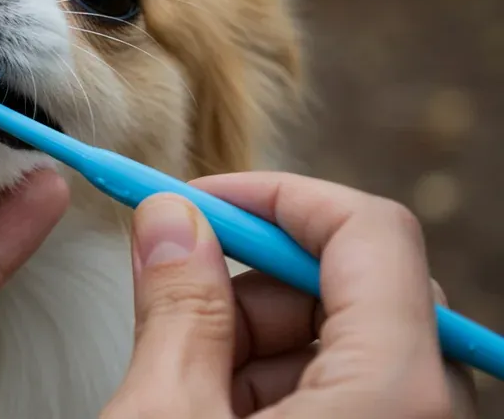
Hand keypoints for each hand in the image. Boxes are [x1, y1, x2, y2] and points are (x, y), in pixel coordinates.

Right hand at [101, 172, 476, 417]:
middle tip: (171, 305)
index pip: (368, 230)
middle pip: (351, 288)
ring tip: (181, 392)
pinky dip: (273, 391)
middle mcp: (430, 413)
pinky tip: (212, 414)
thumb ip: (176, 307)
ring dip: (251, 346)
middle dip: (249, 286)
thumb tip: (171, 220)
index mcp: (395, 391)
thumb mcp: (164, 417)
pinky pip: (348, 394)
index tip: (201, 202)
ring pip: (343, 343)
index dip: (276, 198)